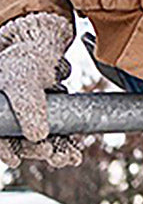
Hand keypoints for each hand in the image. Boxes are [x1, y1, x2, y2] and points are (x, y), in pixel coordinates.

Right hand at [0, 13, 82, 168]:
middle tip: (55, 157)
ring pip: (40, 140)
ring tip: (70, 158)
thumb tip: (37, 136)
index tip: (16, 160)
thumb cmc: (25, 60)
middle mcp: (9, 116)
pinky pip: (54, 131)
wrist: (43, 43)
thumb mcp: (24, 82)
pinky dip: (64, 142)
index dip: (5, 151)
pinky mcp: (45, 113)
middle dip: (38, 151)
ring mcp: (27, 116)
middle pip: (20, 141)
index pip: (0, 137)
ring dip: (54, 150)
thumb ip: (28, 106)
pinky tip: (74, 152)